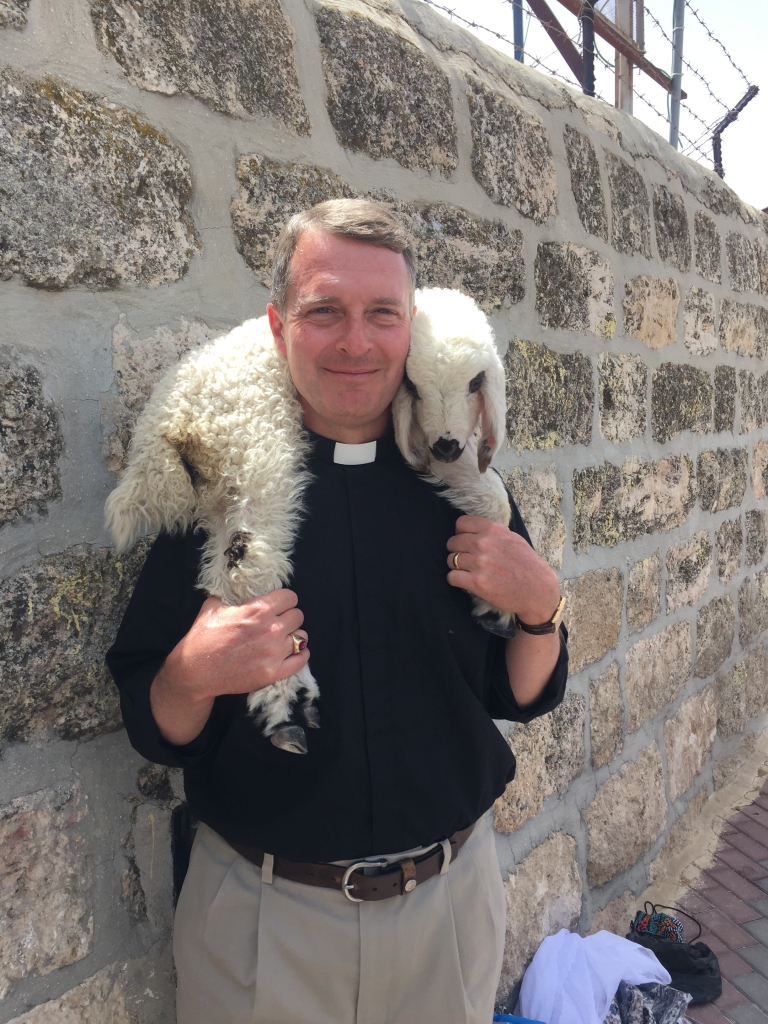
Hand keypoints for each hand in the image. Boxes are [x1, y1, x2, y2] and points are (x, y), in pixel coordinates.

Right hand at [150, 589, 309, 744]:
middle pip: (298, 616)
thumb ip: (230, 597)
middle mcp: (271, 629)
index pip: (290, 597)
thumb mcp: (212, 607)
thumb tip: (236, 591)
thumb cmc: (202, 638)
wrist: (196, 672)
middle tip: (278, 622)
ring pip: (302, 637)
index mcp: (258, 609)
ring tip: (282, 639)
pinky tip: (291, 652)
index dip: (284, 600)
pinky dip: (300, 654)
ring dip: (294, 636)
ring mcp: (274, 652)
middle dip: (289, 617)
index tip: (279, 605)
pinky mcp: (275, 672)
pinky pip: (302, 659)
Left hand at [446, 515, 560, 624]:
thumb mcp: (513, 539)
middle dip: (457, 551)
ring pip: (451, 560)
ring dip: (456, 566)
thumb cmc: (528, 565)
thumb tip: (474, 530)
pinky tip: (466, 581)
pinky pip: (451, 577)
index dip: (461, 533)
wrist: (538, 590)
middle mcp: (484, 544)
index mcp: (493, 530)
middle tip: (468, 559)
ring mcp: (479, 563)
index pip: (461, 524)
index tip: (466, 541)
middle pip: (453, 542)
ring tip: (468, 571)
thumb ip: (493, 533)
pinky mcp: (476, 582)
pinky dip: (456, 580)